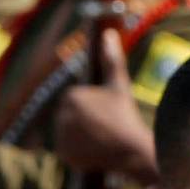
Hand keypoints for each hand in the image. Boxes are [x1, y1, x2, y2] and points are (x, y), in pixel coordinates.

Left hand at [55, 29, 156, 183]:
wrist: (129, 150)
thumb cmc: (125, 114)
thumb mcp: (119, 85)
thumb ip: (112, 59)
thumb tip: (108, 34)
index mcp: (71, 97)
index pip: (75, 97)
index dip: (91, 103)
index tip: (105, 110)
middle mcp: (61, 116)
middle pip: (70, 114)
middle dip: (84, 118)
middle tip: (104, 123)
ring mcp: (60, 136)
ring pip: (68, 130)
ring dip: (79, 132)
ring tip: (100, 135)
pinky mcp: (63, 154)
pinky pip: (67, 147)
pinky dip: (77, 148)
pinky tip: (93, 146)